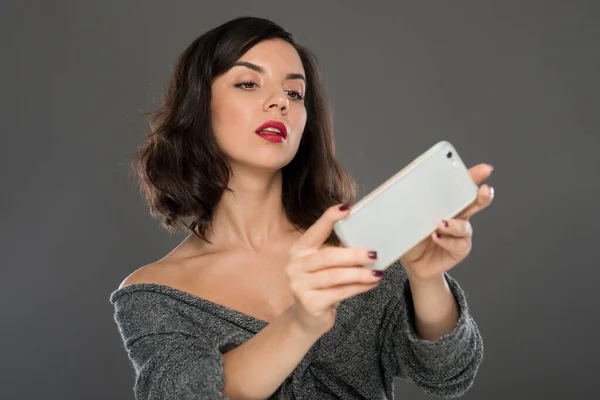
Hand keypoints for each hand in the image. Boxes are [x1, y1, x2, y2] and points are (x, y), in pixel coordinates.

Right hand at [286, 204, 383, 336]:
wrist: (306, 318)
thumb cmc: (320, 286)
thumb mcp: (322, 265)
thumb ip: (335, 251)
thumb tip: (364, 239)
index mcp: (299, 250)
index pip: (315, 230)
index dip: (330, 218)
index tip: (347, 208)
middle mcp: (295, 265)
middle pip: (328, 256)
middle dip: (354, 255)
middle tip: (374, 254)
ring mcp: (300, 285)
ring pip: (336, 276)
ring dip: (360, 274)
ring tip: (378, 273)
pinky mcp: (310, 303)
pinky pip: (340, 293)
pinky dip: (359, 288)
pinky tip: (371, 284)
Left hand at [399, 163, 494, 281]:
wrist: (412, 262)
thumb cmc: (411, 236)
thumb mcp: (408, 218)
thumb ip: (411, 205)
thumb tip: (403, 190)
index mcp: (446, 204)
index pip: (461, 188)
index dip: (473, 177)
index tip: (485, 170)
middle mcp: (457, 217)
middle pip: (474, 204)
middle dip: (482, 196)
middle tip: (484, 190)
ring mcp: (460, 234)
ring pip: (464, 226)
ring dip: (454, 224)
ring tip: (441, 223)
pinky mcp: (459, 250)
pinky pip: (457, 244)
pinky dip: (446, 241)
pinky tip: (437, 237)